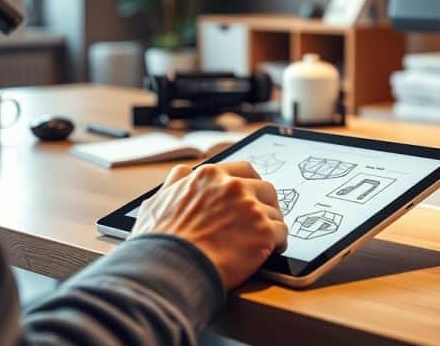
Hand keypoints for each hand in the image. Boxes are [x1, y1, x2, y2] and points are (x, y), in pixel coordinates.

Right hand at [131, 161, 287, 289]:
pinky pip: (282, 233)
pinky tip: (270, 251)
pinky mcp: (264, 232)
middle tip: (261, 220)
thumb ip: (175, 184)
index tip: (252, 196)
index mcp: (209, 176)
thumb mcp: (157, 202)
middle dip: (265, 204)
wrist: (169, 270)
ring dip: (270, 226)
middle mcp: (233, 187)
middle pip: (265, 189)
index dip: (250, 185)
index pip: (244, 171)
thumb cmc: (158, 243)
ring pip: (274, 212)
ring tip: (262, 241)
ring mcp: (251, 208)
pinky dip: (278, 243)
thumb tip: (182, 174)